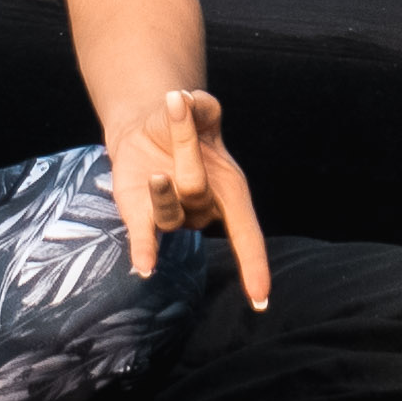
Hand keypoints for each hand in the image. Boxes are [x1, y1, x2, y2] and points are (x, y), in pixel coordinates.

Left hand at [105, 86, 269, 304]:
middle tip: (177, 105)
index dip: (254, 264)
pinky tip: (143, 268)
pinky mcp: (139, 214)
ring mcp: (172, 214)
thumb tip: (192, 103)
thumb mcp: (197, 108)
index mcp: (230, 189)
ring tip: (154, 165)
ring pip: (169, 209)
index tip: (261, 297)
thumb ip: (201, 107)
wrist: (146, 125)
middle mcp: (203, 209)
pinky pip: (144, 236)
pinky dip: (145, 251)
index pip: (247, 234)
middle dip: (186, 147)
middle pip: (196, 191)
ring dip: (159, 186)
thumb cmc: (183, 121)